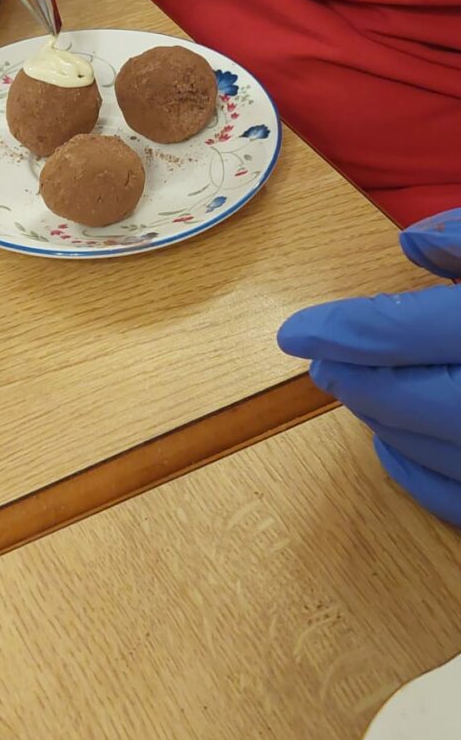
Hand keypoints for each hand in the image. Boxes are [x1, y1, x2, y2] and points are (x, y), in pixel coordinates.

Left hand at [277, 212, 460, 524]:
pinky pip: (455, 496)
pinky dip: (417, 470)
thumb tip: (409, 242)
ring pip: (425, 447)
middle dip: (352, 379)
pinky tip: (393, 440)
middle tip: (321, 363)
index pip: (397, 333)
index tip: (294, 333)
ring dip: (379, 417)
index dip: (337, 331)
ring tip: (356, 388)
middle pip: (404, 397)